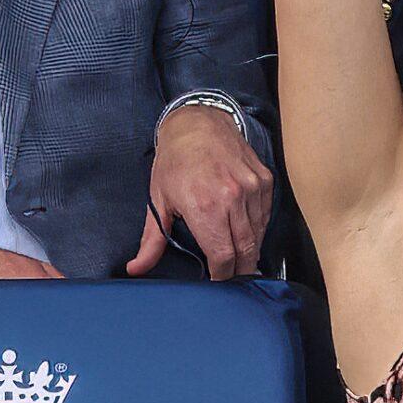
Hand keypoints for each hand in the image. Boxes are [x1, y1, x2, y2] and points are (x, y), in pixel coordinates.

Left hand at [130, 104, 273, 280]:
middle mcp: (232, 198)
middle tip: (231, 276)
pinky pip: (266, 215)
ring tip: (239, 257)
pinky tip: (245, 231)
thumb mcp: (158, 201)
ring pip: (259, 235)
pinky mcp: (264, 180)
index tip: (217, 281)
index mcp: (204, 207)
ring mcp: (252, 188)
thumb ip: (152, 241)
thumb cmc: (175, 161)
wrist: (198, 122)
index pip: (223, 258)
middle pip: (246, 251)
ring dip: (250, 250)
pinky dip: (258, 228)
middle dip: (239, 270)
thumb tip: (136, 268)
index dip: (222, 276)